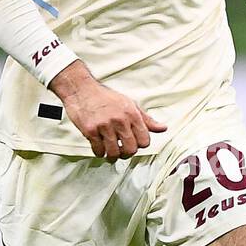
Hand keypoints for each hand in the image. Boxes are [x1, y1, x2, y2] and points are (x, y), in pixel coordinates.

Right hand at [49, 61, 166, 159]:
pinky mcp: (90, 130)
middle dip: (126, 153)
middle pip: (130, 150)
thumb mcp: (130, 105)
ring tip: (110, 151)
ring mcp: (104, 126)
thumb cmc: (106, 98)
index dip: (140, 145)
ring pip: (114, 153)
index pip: (144, 141)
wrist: (82, 90)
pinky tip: (99, 147)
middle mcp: (120, 120)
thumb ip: (146, 120)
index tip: (134, 143)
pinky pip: (98, 150)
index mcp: (132, 114)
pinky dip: (99, 153)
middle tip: (121, 151)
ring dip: (112, 156)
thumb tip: (163, 128)